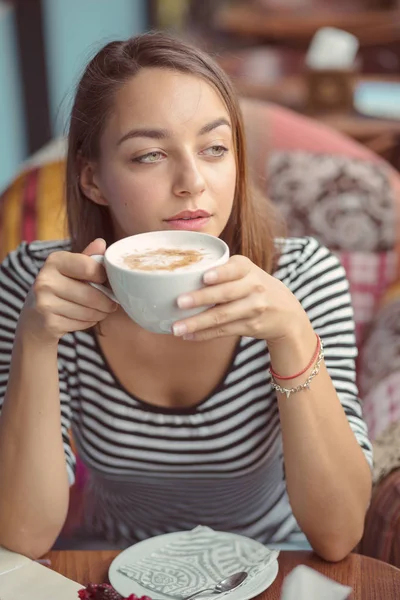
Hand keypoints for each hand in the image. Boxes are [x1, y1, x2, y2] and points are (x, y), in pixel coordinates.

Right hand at [19, 239, 117, 343]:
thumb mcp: (71, 270)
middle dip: (108, 302)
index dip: (104, 276)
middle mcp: (46, 279)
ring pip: (89, 311)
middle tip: (111, 304)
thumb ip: (87, 258)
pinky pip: (82, 323)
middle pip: (92, 294)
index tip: (106, 281)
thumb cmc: (59, 289)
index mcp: (54, 261)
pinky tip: (84, 318)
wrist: (34, 319)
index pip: (89, 267)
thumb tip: (102, 242)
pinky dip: (89, 323)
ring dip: (101, 313)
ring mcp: (45, 302)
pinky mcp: (49, 323)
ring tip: (100, 311)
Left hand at [172, 255, 308, 342]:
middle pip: (225, 294)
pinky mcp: (251, 326)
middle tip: (179, 302)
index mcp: (248, 269)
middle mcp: (254, 287)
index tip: (205, 277)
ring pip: (222, 316)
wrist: (287, 313)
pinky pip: (224, 331)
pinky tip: (189, 336)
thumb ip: (222, 271)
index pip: (235, 269)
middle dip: (201, 298)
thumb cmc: (255, 287)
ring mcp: (254, 308)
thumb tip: (180, 276)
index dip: (221, 273)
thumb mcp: (247, 272)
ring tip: (176, 327)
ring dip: (197, 323)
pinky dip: (204, 334)